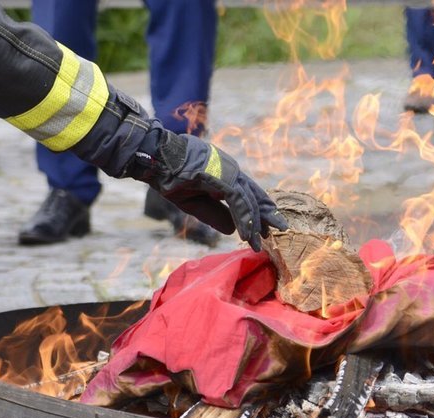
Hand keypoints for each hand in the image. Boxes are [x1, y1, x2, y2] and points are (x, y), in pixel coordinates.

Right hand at [128, 123, 287, 250]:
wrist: (155, 159)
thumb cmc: (171, 177)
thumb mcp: (195, 202)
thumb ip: (215, 214)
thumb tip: (233, 230)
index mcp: (225, 172)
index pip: (248, 193)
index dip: (257, 210)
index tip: (265, 227)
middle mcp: (231, 169)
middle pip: (254, 195)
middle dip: (266, 215)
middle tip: (278, 232)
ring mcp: (227, 171)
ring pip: (248, 200)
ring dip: (254, 223)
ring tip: (259, 242)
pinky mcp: (221, 176)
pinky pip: (237, 200)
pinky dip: (243, 218)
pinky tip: (246, 234)